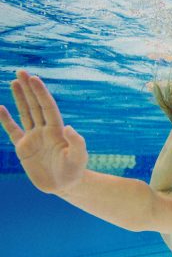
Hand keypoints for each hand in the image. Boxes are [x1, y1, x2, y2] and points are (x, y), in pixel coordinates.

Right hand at [0, 71, 87, 194]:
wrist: (65, 185)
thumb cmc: (75, 170)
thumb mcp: (79, 157)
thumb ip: (76, 142)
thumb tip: (68, 126)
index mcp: (57, 130)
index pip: (47, 107)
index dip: (41, 93)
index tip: (34, 78)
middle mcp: (44, 130)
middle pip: (35, 105)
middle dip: (29, 89)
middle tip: (21, 71)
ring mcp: (33, 138)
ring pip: (25, 113)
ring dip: (20, 98)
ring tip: (14, 82)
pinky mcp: (24, 148)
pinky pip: (12, 130)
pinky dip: (5, 120)